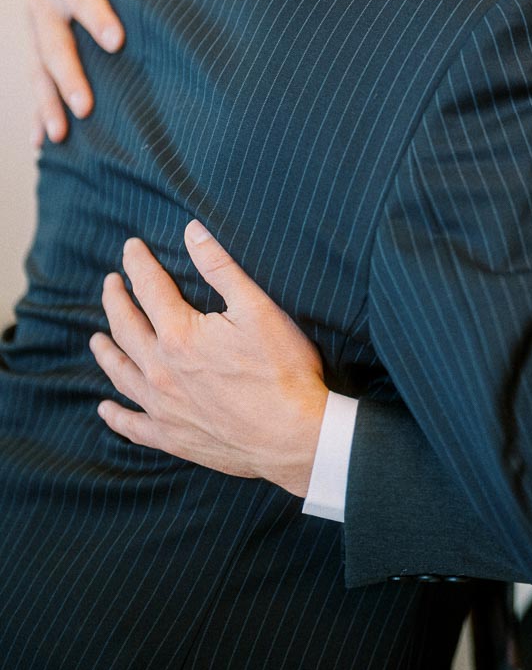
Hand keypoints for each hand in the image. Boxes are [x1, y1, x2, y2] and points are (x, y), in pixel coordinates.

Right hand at [28, 0, 161, 143]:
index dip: (97, 16)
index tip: (116, 41)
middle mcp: (43, 6)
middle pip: (53, 44)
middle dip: (68, 76)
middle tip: (86, 105)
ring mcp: (36, 32)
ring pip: (38, 71)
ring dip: (47, 104)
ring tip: (61, 135)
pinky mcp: (36, 50)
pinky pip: (34, 84)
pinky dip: (36, 113)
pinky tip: (40, 143)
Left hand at [90, 221, 329, 496]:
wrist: (296, 436)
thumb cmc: (283, 370)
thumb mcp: (257, 308)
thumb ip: (220, 267)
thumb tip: (192, 231)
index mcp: (180, 335)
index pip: (150, 288)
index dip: (139, 264)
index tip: (130, 247)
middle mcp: (161, 371)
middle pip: (126, 328)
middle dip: (116, 301)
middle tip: (110, 283)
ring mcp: (164, 407)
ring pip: (121, 374)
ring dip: (106, 352)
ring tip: (96, 339)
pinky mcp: (173, 438)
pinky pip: (133, 426)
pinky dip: (116, 416)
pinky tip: (105, 409)